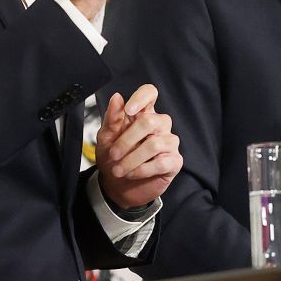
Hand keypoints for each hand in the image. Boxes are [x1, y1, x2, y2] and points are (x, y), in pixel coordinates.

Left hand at [95, 84, 182, 212]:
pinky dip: (142, 170)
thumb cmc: (114, 158)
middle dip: (127, 140)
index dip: (141, 97)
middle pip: (150, 121)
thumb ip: (112, 118)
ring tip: (119, 169)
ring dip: (132, 159)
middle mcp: (159, 125)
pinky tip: (132, 173)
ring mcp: (169, 143)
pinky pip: (162, 162)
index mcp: (142, 114)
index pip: (150, 93)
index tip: (128, 110)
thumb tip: (116, 98)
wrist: (117, 187)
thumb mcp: (106, 138)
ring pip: (155, 144)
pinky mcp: (174, 162)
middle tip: (114, 154)